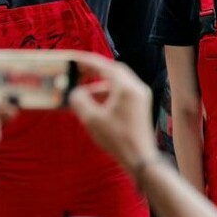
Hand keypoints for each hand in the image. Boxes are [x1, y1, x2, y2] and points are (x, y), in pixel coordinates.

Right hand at [70, 53, 158, 172]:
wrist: (141, 158)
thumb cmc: (117, 138)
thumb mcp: (92, 119)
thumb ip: (80, 101)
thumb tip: (75, 92)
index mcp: (126, 87)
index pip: (105, 66)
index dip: (88, 61)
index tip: (75, 58)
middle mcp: (137, 87)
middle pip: (114, 70)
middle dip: (96, 69)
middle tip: (80, 69)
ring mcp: (141, 96)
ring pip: (119, 82)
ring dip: (101, 84)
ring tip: (84, 91)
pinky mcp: (141, 106)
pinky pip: (123, 92)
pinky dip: (109, 93)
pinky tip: (97, 104)